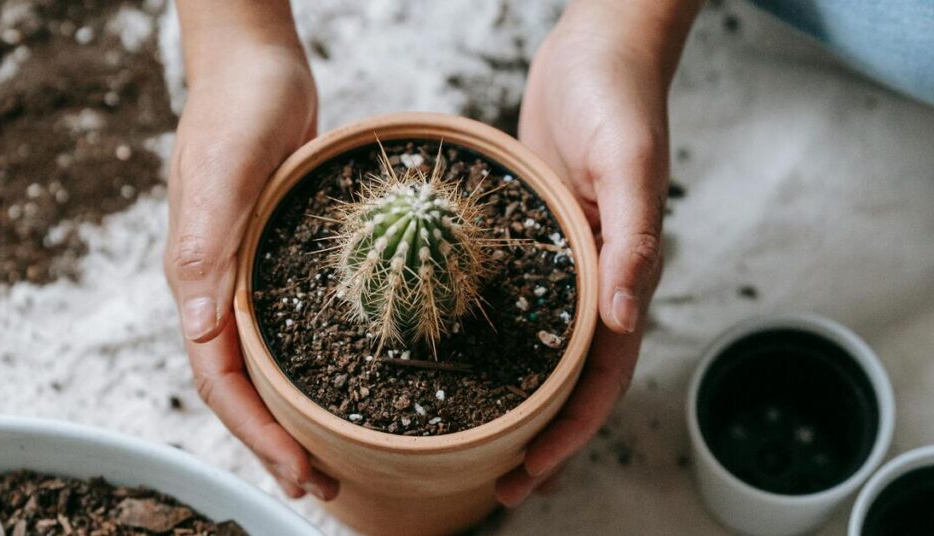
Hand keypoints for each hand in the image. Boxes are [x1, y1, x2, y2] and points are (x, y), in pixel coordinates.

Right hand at [164, 1, 336, 500]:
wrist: (259, 68)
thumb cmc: (236, 111)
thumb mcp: (220, 173)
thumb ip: (204, 247)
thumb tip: (201, 328)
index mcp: (199, 280)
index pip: (219, 380)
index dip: (255, 433)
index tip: (297, 471)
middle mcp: (221, 288)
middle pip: (242, 386)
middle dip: (275, 441)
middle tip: (321, 484)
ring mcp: (250, 275)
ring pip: (266, 363)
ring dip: (293, 413)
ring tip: (331, 454)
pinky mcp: (280, 259)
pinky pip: (289, 327)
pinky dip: (310, 365)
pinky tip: (341, 381)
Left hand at [495, 0, 698, 505]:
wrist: (598, 50)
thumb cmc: (620, 98)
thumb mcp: (627, 162)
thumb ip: (633, 237)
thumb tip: (625, 316)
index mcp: (623, 273)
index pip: (601, 375)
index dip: (569, 431)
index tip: (530, 473)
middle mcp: (593, 278)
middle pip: (568, 377)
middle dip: (539, 435)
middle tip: (497, 481)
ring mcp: (562, 260)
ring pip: (540, 348)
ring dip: (514, 398)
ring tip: (476, 438)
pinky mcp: (534, 236)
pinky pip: (513, 301)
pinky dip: (493, 339)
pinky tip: (455, 355)